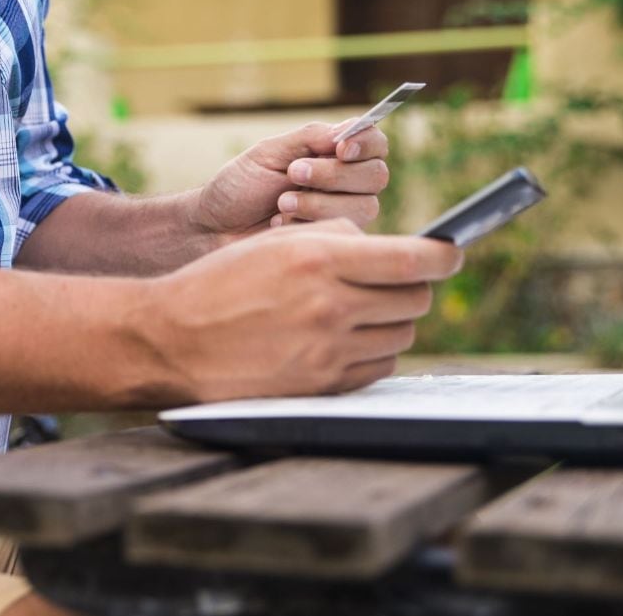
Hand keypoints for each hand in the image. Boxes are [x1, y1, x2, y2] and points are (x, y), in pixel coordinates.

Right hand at [140, 219, 462, 402]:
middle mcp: (330, 308)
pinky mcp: (322, 386)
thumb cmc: (219, 283)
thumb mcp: (275, 242)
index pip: (414, 261)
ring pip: (400, 335)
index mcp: (320, 261)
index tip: (451, 251)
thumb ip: (336, 237)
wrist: (171, 341)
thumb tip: (386, 249)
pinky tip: (341, 339)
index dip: (443, 255)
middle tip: (390, 280)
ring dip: (390, 320)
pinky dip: (371, 352)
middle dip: (411, 286)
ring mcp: (328, 353)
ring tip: (356, 310)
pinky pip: (377, 368)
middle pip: (416, 300)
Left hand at [192, 121, 389, 239]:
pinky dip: (308, 225)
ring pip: (365, 207)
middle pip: (376, 175)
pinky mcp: (334, 242)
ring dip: (319, 203)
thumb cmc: (241, 186)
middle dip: (333, 175)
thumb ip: (310, 139)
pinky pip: (343, 234)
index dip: (366, 143)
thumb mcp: (269, 153)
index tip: (340, 148)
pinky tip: (280, 224)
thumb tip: (347, 132)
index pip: (375, 143)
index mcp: (334, 153)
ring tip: (281, 203)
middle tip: (293, 174)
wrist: (215, 227)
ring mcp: (343, 214)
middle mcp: (347, 183)